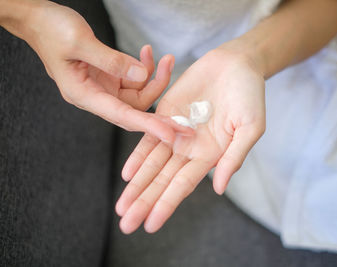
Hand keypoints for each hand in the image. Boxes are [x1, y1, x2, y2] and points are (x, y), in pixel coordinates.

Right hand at [11, 1, 189, 141]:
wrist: (39, 20)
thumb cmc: (52, 30)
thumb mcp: (80, 42)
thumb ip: (112, 61)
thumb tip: (142, 75)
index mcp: (84, 95)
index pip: (122, 116)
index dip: (148, 126)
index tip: (171, 134)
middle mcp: (95, 96)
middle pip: (135, 107)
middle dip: (159, 95)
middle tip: (177, 83)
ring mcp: (103, 87)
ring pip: (137, 93)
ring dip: (153, 77)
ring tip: (163, 57)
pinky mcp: (108, 77)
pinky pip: (133, 79)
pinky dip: (144, 69)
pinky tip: (147, 54)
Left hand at [116, 48, 265, 233]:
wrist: (236, 64)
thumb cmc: (250, 95)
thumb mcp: (250, 127)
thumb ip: (234, 157)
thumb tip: (219, 189)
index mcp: (211, 155)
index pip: (183, 185)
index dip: (166, 204)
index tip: (151, 225)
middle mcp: (190, 149)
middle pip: (162, 180)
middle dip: (144, 202)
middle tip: (126, 225)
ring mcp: (176, 133)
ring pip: (151, 163)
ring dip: (136, 185)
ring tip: (121, 207)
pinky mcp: (165, 114)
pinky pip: (148, 138)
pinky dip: (137, 156)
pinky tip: (126, 174)